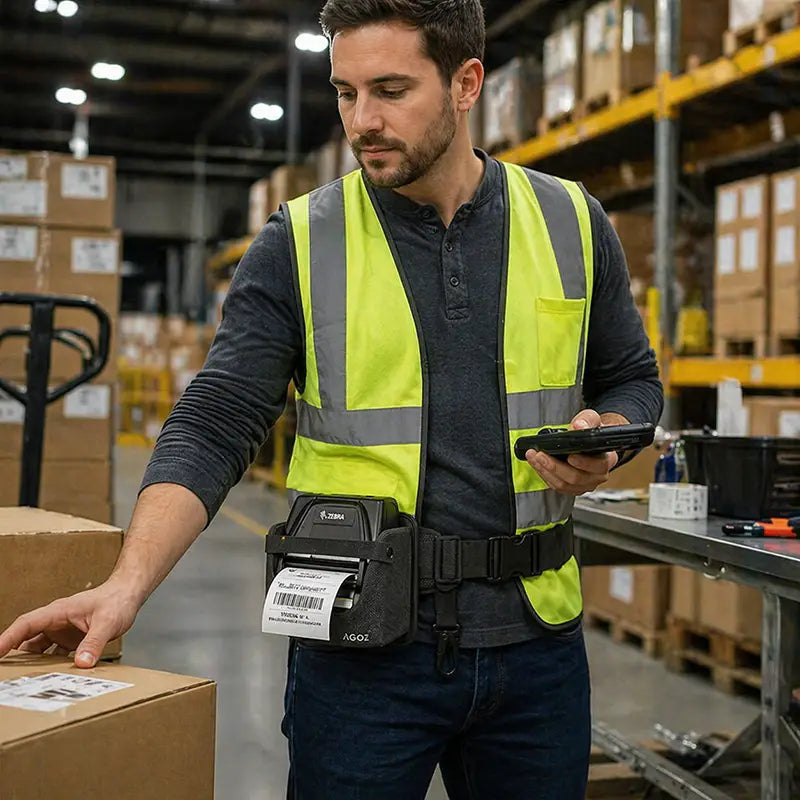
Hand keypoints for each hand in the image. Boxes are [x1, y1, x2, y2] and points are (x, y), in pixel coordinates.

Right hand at [0, 579, 141, 668]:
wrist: (129, 595)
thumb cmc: (117, 601)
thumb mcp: (108, 622)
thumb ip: (94, 642)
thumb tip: (82, 663)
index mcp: (59, 611)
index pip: (26, 624)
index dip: (7, 638)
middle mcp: (56, 621)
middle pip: (27, 639)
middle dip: (14, 655)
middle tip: (6, 675)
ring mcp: (62, 631)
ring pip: (39, 649)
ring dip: (31, 664)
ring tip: (21, 683)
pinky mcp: (71, 640)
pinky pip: (54, 655)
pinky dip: (50, 667)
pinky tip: (49, 681)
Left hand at [525, 409, 621, 495]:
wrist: (588, 441)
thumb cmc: (591, 432)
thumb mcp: (592, 420)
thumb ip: (586, 420)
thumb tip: (578, 426)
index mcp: (606, 460)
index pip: (598, 466)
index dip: (583, 463)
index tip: (569, 456)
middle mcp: (597, 475)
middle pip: (576, 478)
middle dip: (555, 466)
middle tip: (541, 455)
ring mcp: (585, 484)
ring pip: (564, 485)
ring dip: (546, 471)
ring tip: (534, 458)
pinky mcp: (572, 488)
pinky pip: (557, 486)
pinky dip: (545, 475)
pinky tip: (537, 464)